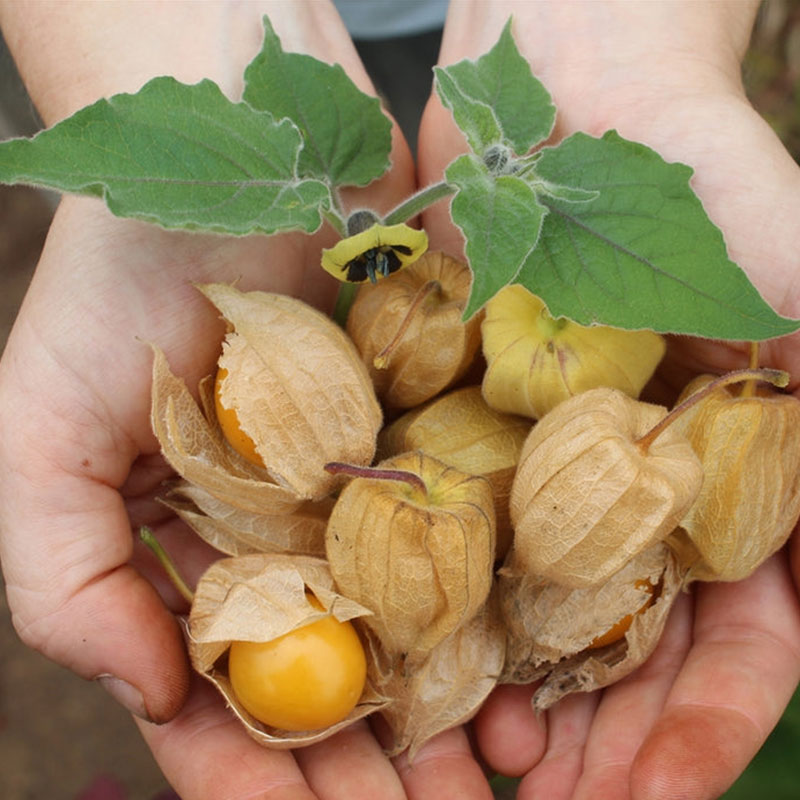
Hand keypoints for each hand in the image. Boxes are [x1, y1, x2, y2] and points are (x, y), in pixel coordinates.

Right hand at [0, 3, 497, 797]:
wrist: (237, 168)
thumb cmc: (117, 288)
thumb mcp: (34, 433)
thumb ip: (60, 577)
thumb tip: (156, 700)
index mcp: (190, 555)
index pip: (218, 698)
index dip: (253, 779)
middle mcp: (284, 540)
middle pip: (330, 687)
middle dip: (366, 776)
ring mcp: (364, 498)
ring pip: (412, 638)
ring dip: (446, 721)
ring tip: (492, 784)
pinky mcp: (430, 448)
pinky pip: (471, 551)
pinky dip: (498, 618)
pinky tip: (532, 682)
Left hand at [418, 3, 799, 797]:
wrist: (566, 67)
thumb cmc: (676, 138)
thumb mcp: (765, 226)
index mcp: (733, 454)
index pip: (749, 619)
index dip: (713, 713)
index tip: (662, 789)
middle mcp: (640, 467)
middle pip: (635, 635)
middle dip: (604, 731)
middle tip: (546, 799)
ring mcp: (547, 446)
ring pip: (540, 600)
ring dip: (515, 687)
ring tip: (478, 756)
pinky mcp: (466, 411)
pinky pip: (452, 522)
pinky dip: (439, 595)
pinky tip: (411, 652)